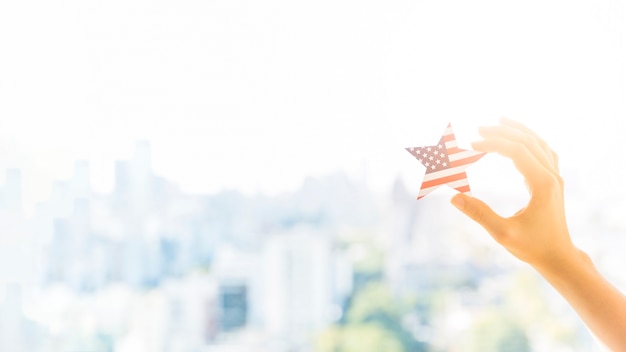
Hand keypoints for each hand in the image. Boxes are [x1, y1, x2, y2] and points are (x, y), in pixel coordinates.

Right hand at [450, 117, 577, 270]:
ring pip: (539, 143)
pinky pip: (544, 151)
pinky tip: (519, 139)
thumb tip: (453, 197)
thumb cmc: (532, 247)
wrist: (559, 257)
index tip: (472, 145)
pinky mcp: (554, 181)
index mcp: (542, 183)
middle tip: (479, 129)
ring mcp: (556, 177)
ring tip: (499, 121)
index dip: (493, 143)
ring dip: (518, 131)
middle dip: (503, 132)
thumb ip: (479, 213)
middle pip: (528, 141)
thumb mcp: (502, 233)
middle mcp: (552, 176)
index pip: (517, 151)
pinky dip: (530, 140)